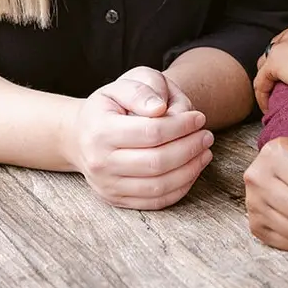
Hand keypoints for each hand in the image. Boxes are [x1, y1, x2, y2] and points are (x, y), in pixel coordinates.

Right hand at [65, 67, 214, 209]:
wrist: (80, 135)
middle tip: (207, 136)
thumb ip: (141, 90)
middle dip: (189, 148)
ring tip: (205, 152)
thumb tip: (160, 108)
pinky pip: (154, 201)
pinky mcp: (116, 200)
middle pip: (156, 162)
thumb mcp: (121, 85)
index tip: (199, 117)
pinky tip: (192, 170)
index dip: (181, 126)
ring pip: (158, 186)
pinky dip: (180, 188)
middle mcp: (100, 162)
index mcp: (100, 131)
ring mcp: (107, 185)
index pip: (151, 132)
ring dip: (190, 170)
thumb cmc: (109, 106)